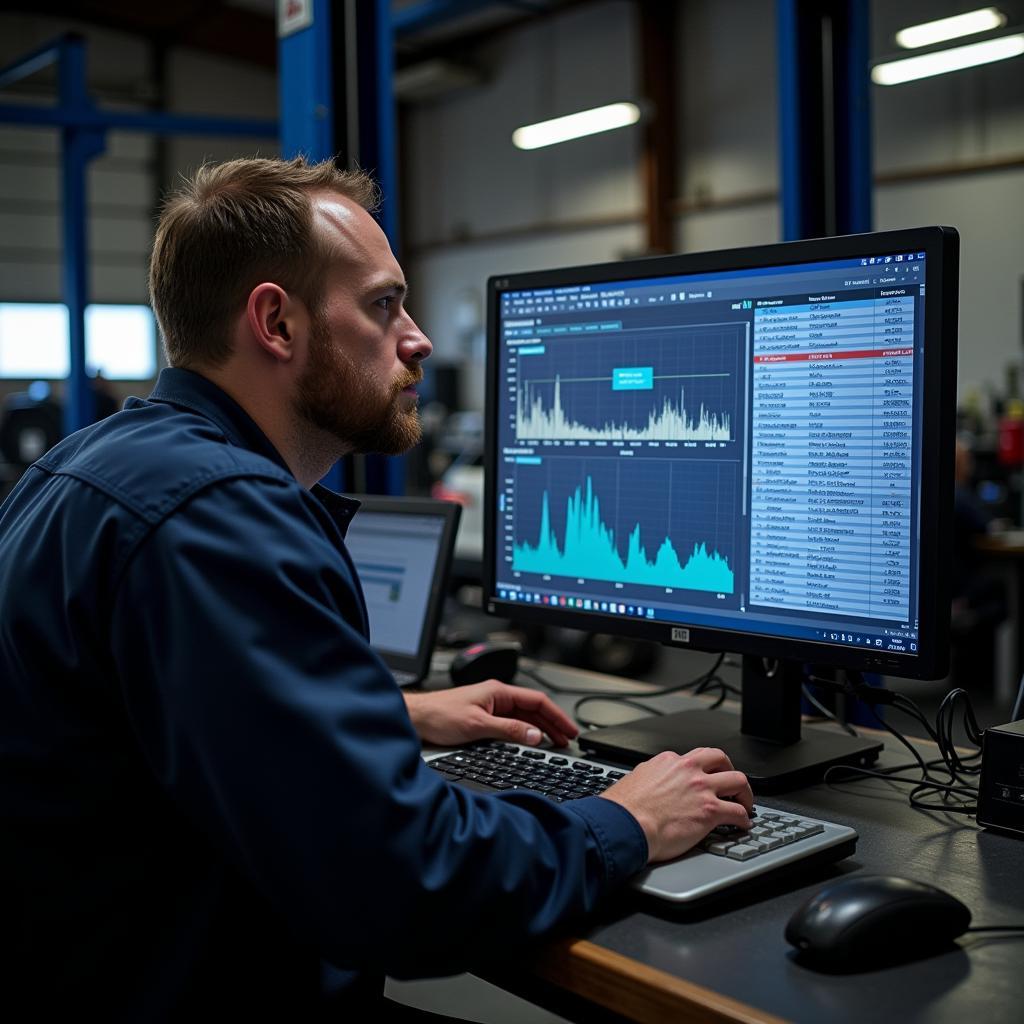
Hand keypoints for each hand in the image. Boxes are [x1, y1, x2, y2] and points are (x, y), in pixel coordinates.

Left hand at [404, 681, 577, 747]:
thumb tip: (535, 735)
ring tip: (555, 742)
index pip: (537, 701)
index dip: (556, 716)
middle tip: (567, 740)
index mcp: (499, 692)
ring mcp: (490, 707)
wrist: (415, 718)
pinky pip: (511, 723)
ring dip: (540, 729)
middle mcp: (496, 697)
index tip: (569, 729)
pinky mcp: (483, 717)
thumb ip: (509, 730)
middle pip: (533, 709)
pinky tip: (529, 741)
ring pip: (523, 717)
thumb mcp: (478, 725)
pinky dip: (524, 732)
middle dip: (552, 724)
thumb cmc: (439, 715)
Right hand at [600, 747, 753, 862]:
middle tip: (731, 785)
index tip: (706, 779)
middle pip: (721, 759)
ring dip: (745, 793)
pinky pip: (738, 812)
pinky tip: (743, 824)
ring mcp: (702, 789)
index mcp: (669, 761)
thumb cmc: (625, 809)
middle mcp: (688, 770)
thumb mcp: (636, 778)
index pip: (694, 758)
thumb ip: (651, 776)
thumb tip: (652, 781)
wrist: (625, 825)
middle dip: (730, 770)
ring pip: (738, 780)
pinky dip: (744, 819)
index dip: (703, 769)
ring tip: (744, 804)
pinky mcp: (710, 811)